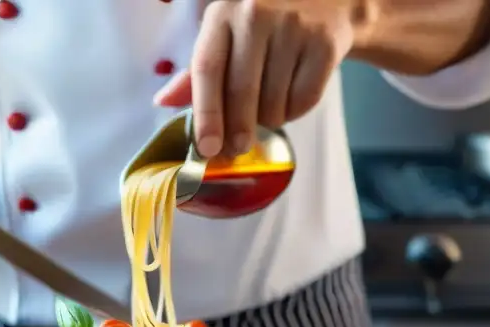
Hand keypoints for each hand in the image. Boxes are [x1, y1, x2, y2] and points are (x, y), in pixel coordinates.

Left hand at [155, 0, 364, 157]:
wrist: (326, 1)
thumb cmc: (265, 26)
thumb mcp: (226, 37)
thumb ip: (198, 73)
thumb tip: (163, 101)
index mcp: (222, 15)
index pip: (207, 70)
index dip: (206, 115)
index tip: (207, 148)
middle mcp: (256, 15)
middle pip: (240, 93)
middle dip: (237, 131)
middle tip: (237, 148)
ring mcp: (293, 27)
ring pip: (273, 104)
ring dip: (269, 119)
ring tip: (272, 100)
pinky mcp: (324, 43)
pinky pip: (303, 101)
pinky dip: (295, 111)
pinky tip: (293, 92)